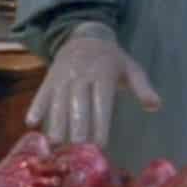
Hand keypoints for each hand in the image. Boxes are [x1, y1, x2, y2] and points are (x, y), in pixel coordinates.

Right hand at [26, 22, 161, 145]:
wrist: (85, 38)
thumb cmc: (111, 60)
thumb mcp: (131, 69)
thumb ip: (143, 88)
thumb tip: (155, 106)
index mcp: (104, 74)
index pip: (102, 102)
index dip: (101, 124)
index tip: (100, 144)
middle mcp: (82, 75)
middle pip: (78, 104)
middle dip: (77, 126)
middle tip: (76, 149)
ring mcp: (63, 77)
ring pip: (58, 102)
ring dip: (56, 123)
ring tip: (55, 144)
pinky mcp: (49, 79)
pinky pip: (41, 94)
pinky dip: (36, 107)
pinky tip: (31, 124)